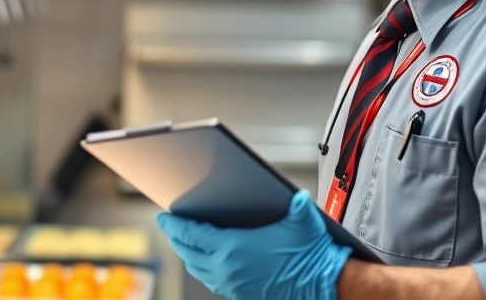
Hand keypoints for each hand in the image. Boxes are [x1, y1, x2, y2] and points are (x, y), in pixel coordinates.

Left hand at [156, 190, 350, 299]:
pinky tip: (207, 261)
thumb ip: (298, 205)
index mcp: (234, 248)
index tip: (163, 217)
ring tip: (185, 242)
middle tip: (170, 226)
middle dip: (176, 238)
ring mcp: (231, 285)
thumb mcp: (304, 222)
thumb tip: (297, 196)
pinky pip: (211, 281)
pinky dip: (203, 269)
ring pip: (197, 269)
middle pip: (188, 253)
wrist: (323, 286)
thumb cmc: (310, 255)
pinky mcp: (240, 295)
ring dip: (188, 255)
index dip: (174, 225)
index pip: (191, 234)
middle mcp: (227, 269)